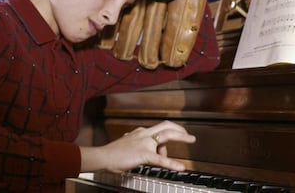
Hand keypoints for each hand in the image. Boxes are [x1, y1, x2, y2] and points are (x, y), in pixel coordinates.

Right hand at [79, 121, 194, 172]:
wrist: (103, 156)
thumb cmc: (113, 153)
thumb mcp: (128, 145)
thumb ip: (138, 145)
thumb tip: (146, 150)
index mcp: (140, 132)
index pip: (158, 129)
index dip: (169, 132)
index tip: (177, 134)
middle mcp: (144, 134)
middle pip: (166, 126)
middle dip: (179, 128)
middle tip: (189, 135)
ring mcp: (144, 143)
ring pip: (166, 135)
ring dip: (181, 137)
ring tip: (191, 140)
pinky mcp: (143, 154)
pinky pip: (160, 159)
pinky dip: (172, 163)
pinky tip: (180, 167)